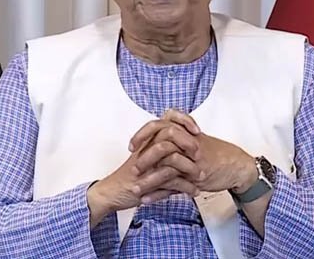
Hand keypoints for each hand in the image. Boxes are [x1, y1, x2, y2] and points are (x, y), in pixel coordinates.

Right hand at [86, 115, 200, 226]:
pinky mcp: (147, 183)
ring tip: (201, 177)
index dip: (184, 121)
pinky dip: (186, 187)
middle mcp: (146, 149)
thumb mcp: (147, 158)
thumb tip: (184, 146)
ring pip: (173, 159)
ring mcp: (147, 166)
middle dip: (189, 144)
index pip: (167, 120)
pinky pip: (172, 183)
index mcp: (147, 140)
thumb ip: (163, 151)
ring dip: (191, 169)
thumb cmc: (130, 176)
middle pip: (170, 135)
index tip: (197, 131)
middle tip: (199, 155)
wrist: (112, 192)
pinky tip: (194, 191)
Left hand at [132, 110, 256, 193]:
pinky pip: (174, 184)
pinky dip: (158, 193)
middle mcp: (187, 143)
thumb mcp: (194, 141)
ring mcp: (191, 160)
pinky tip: (147, 199)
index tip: (132, 146)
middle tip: (134, 169)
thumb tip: (153, 143)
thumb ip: (175, 140)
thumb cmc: (215, 154)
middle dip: (144, 158)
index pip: (158, 125)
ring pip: (165, 166)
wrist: (236, 165)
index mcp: (184, 131)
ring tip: (136, 189)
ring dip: (148, 179)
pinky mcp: (196, 176)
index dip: (142, 134)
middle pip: (160, 144)